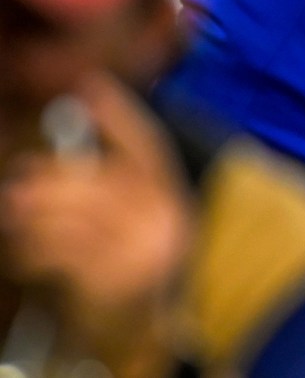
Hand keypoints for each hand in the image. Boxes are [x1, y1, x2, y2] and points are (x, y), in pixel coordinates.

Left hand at [0, 71, 194, 374]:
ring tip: (15, 215)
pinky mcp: (109, 281)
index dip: (121, 115)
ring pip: (70, 216)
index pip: (149, 147)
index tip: (91, 86)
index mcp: (172, 201)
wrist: (149, 335)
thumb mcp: (139, 223)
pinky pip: (56, 253)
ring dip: (31, 217)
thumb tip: (80, 138)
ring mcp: (138, 252)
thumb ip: (118, 184)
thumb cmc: (135, 269)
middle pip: (96, 181)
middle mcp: (163, 222)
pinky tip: (24, 251)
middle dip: (49, 180)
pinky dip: (31, 250)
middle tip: (19, 184)